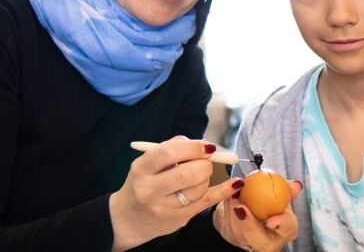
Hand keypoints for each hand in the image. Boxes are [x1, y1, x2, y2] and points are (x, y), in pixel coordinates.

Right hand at [109, 136, 241, 250]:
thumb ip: (172, 148)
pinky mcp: (178, 219)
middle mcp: (150, 190)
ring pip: (198, 188)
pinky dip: (224, 191)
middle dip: (204, 164)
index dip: (193, 147)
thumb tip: (203, 144)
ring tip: (196, 177)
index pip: (169, 153)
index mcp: (141, 169)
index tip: (207, 146)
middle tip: (205, 161)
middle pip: (187, 173)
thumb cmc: (144, 182)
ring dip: (205, 178)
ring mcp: (164, 207)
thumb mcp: (147, 162)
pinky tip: (235, 183)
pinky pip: (206, 202)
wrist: (129, 217)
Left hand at [213, 180, 302, 251]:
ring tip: (232, 196)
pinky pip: (227, 227)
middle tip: (241, 207)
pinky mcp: (233, 239)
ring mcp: (250, 244)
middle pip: (260, 241)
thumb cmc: (268, 202)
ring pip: (239, 234)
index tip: (271, 220)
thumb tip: (297, 185)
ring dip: (233, 213)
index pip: (289, 229)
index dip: (281, 224)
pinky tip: (227, 198)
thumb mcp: (279, 194)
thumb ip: (287, 190)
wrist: (248, 206)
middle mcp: (269, 242)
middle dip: (249, 225)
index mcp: (286, 230)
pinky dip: (226, 211)